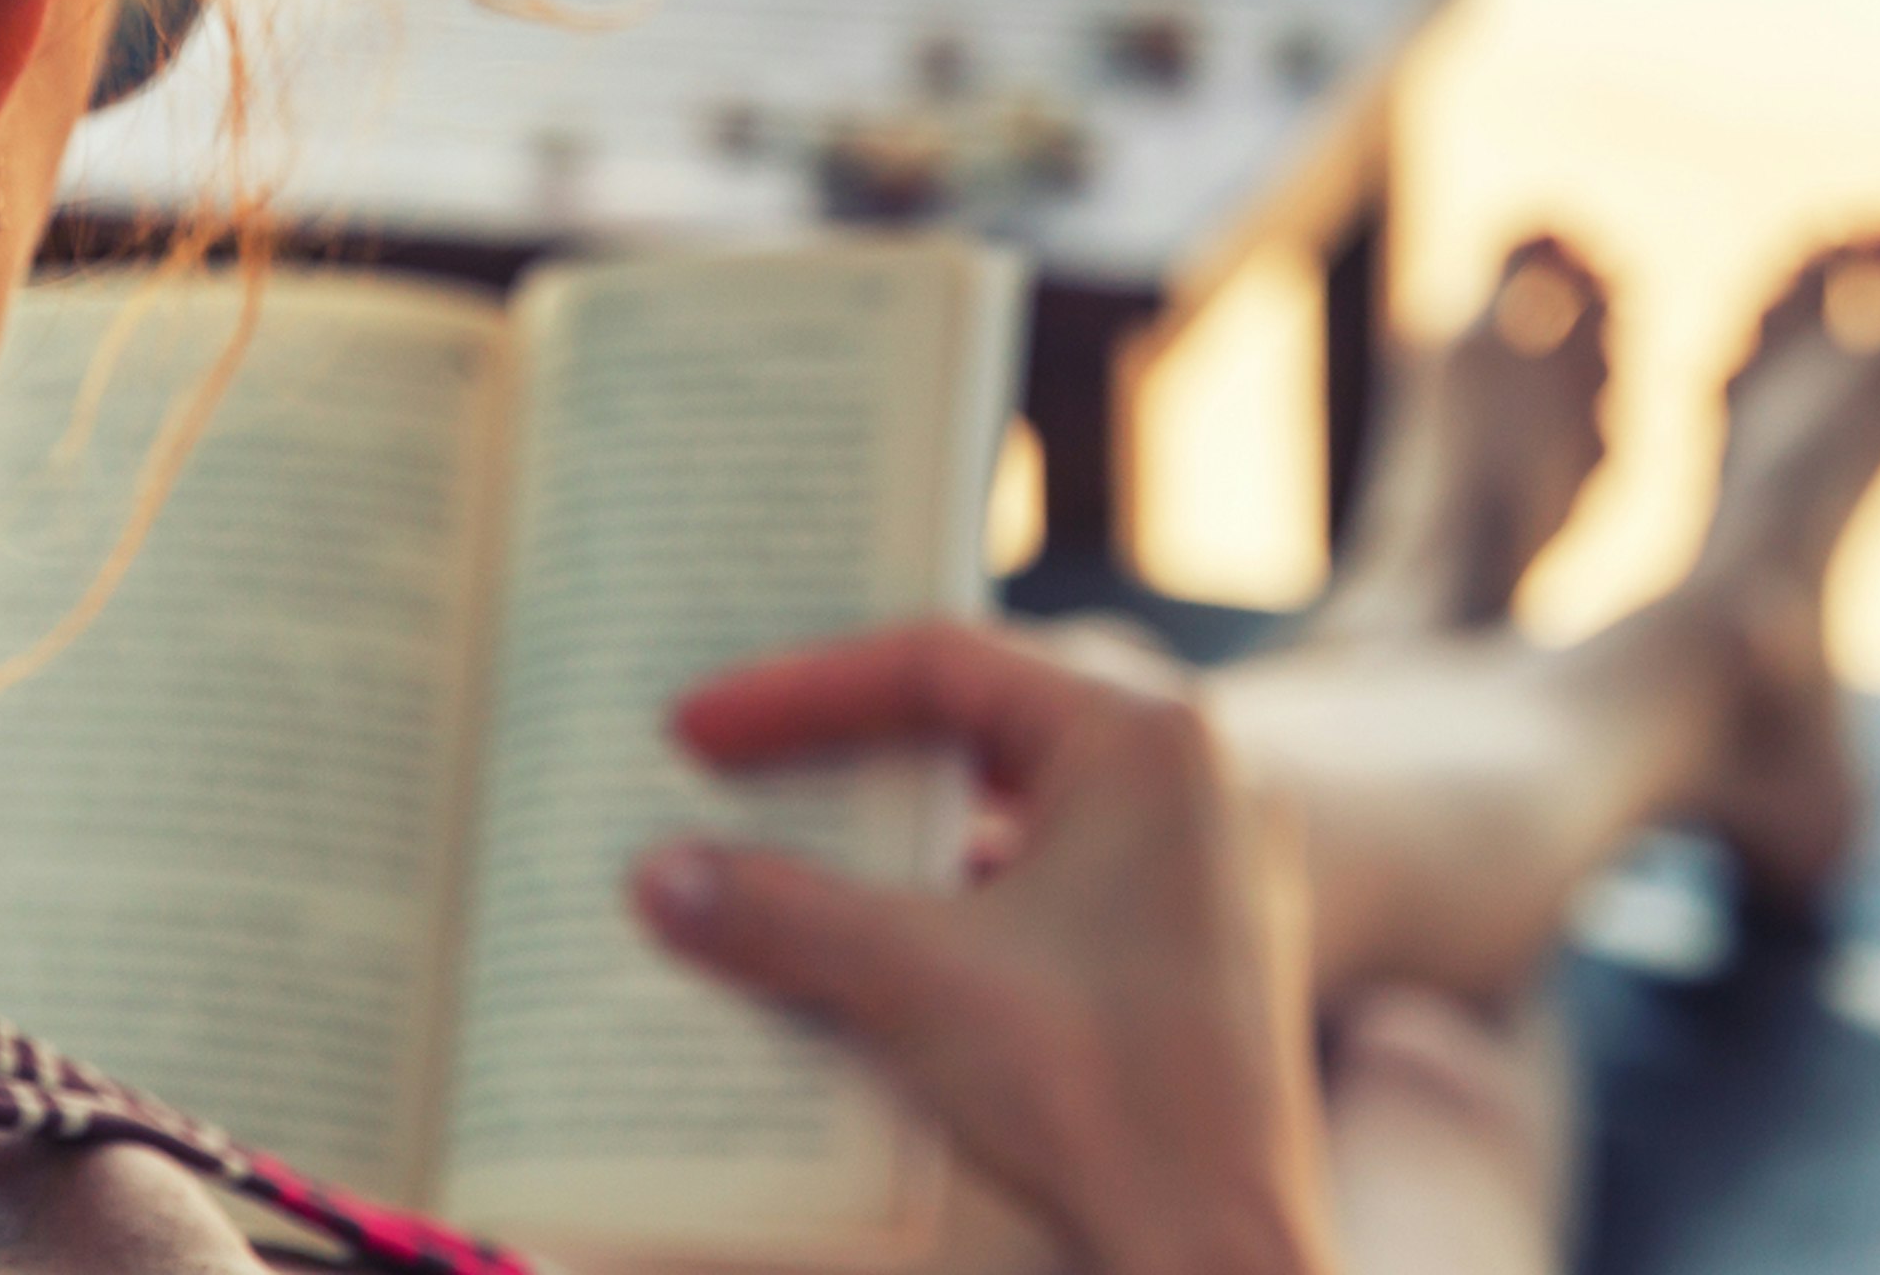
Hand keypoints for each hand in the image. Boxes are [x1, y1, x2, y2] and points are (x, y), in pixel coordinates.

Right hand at [633, 621, 1332, 1274]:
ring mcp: (1195, 878)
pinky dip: (941, 907)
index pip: (938, 664)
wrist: (1222, 1269)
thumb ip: (777, 912)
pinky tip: (856, 948)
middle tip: (720, 765)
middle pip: (971, 730)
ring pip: (1002, 817)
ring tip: (770, 853)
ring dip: (884, 840)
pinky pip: (1036, 894)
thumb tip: (657, 877)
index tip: (697, 724)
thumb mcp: (915, 981)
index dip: (798, 688)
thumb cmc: (1111, 1100)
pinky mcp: (1184, 963)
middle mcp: (1186, 786)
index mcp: (1144, 743)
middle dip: (837, 756)